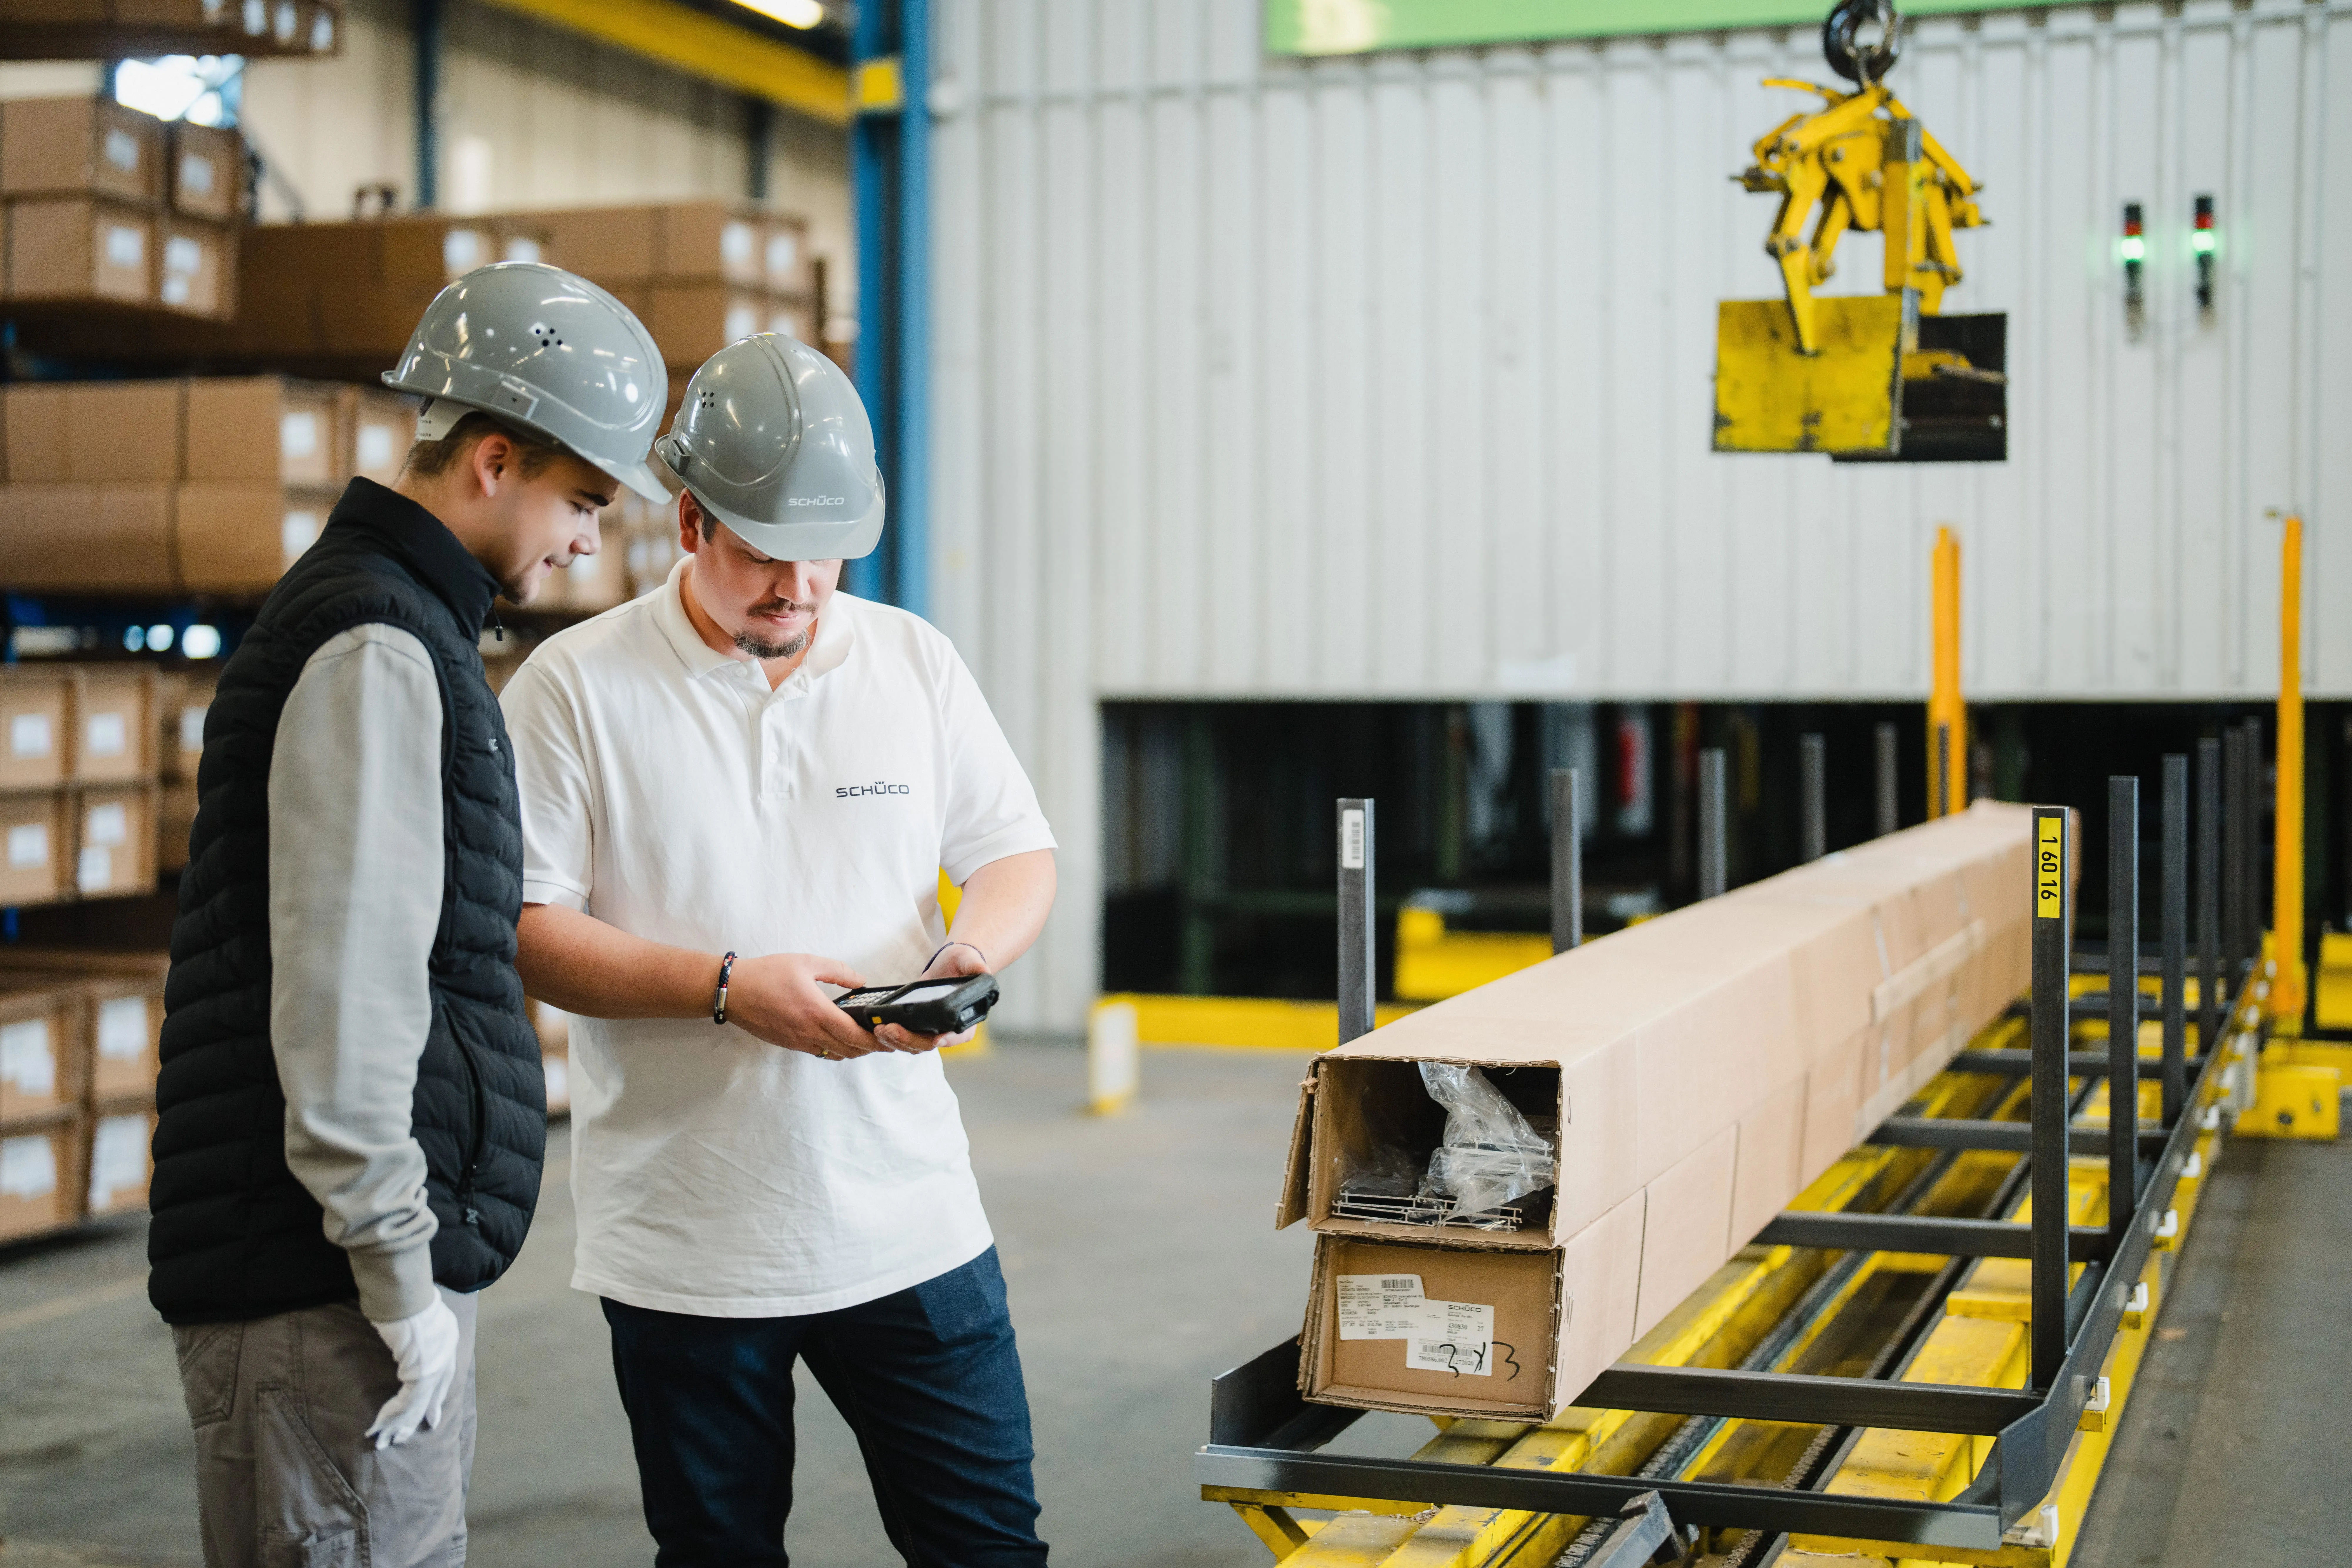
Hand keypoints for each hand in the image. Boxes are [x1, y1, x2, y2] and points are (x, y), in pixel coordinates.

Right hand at [366, 1296, 461, 1449]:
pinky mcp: (420, 1375)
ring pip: (416, 1406)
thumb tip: (410, 1335)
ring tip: (384, 1441)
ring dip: (398, 1425)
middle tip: (401, 1438)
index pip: (444, 1379)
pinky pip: (406, 1403)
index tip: (431, 1421)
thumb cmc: (406, 1298)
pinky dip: (391, 1416)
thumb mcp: (418, 1314)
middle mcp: (446, 1355)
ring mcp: (435, 1367)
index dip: (436, 1401)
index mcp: (448, 1340)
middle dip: (415, 1419)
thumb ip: (417, 1330)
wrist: (406, 1294)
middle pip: (431, 1397)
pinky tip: (378, 1428)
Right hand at [724, 952, 894, 1059]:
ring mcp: (797, 1041)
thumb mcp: (806, 962)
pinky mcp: (788, 1044)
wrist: (732, 991)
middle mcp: (808, 1032)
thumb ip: (838, 971)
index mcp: (816, 1012)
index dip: (874, 1039)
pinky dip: (833, 1049)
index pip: (854, 1035)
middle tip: (881, 1036)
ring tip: (862, 1037)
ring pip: (834, 1055)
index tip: (887, 1034)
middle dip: (868, 1046)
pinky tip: (836, 1036)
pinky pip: (818, 1052)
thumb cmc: (766, 975)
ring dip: (851, 1049)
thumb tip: (860, 980)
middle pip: (848, 1050)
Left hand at [874, 941, 987, 1053]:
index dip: (948, 1039)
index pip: (958, 1036)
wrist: (949, 965)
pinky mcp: (917, 1027)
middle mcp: (949, 1031)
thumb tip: (983, 971)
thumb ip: (975, 967)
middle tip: (889, 1029)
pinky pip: (904, 1038)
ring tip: (880, 1029)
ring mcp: (931, 1031)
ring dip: (896, 1040)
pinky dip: (891, 1036)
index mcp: (966, 1020)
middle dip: (908, 1040)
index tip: (936, 1038)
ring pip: (913, 1045)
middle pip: (929, 1044)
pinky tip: (878, 1028)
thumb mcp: (969, 961)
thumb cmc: (962, 964)